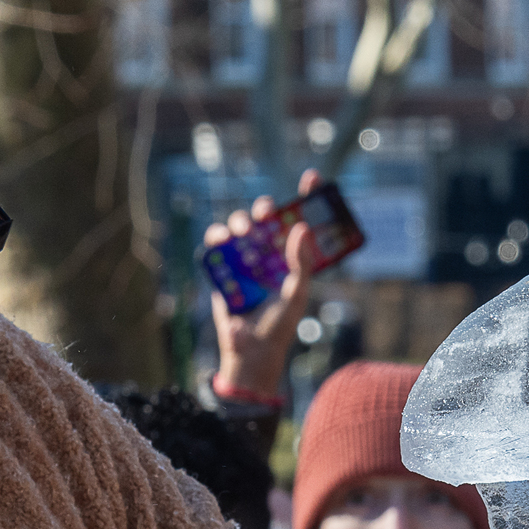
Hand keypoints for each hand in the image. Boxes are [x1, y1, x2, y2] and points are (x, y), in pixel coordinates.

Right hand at [206, 170, 326, 405]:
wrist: (250, 352)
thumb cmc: (279, 325)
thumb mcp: (296, 294)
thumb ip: (302, 263)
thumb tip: (300, 228)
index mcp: (293, 258)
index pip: (302, 220)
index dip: (307, 196)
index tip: (311, 177)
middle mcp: (269, 254)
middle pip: (267, 219)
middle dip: (266, 208)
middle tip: (266, 211)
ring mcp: (245, 260)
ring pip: (241, 227)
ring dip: (241, 221)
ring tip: (244, 230)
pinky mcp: (223, 269)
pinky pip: (218, 244)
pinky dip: (217, 236)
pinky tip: (222, 238)